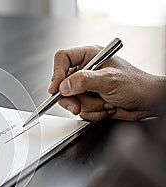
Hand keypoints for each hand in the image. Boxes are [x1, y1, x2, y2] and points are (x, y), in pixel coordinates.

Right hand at [48, 46, 164, 120]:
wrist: (148, 103)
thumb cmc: (137, 85)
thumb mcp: (109, 80)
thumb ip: (84, 81)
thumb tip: (64, 86)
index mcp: (91, 56)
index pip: (63, 59)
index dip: (56, 73)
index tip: (56, 88)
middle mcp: (86, 70)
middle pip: (63, 84)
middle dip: (72, 98)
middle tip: (78, 105)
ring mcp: (87, 87)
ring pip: (71, 100)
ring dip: (88, 106)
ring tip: (104, 103)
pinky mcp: (89, 100)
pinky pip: (80, 110)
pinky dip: (92, 113)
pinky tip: (105, 108)